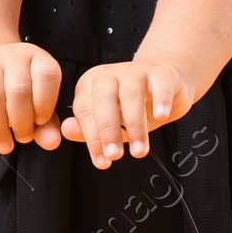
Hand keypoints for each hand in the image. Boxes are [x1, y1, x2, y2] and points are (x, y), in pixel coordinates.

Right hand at [0, 41, 62, 152]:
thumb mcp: (38, 104)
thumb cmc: (18, 91)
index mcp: (38, 58)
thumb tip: (51, 142)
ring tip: (5, 145)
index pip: (47, 76)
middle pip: (18, 91)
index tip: (40, 122)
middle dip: (22, 124)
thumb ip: (48, 125)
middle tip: (23, 138)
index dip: (45, 104)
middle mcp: (13, 55)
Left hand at [62, 59, 193, 167]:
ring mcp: (135, 72)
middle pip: (104, 99)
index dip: (92, 138)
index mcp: (91, 85)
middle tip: (115, 155)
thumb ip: (88, 129)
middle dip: (109, 130)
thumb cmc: (132, 106)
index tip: (102, 161)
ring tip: (139, 149)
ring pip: (131, 94)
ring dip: (135, 124)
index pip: (85, 110)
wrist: (164, 84)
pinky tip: (160, 116)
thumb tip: (67, 131)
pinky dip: (160, 100)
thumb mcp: (109, 121)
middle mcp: (110, 75)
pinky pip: (160, 85)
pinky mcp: (160, 74)